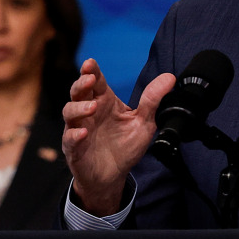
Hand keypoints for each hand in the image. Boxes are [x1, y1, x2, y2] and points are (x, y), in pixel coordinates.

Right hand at [61, 58, 175, 214]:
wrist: (113, 176)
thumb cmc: (125, 146)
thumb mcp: (143, 123)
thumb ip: (153, 101)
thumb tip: (169, 78)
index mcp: (105, 102)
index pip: (97, 82)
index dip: (92, 71)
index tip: (91, 63)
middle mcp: (89, 112)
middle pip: (78, 92)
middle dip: (81, 83)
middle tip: (90, 79)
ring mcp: (78, 128)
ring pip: (69, 111)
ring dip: (79, 107)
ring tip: (92, 107)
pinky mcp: (74, 148)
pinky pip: (69, 138)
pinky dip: (74, 134)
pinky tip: (83, 133)